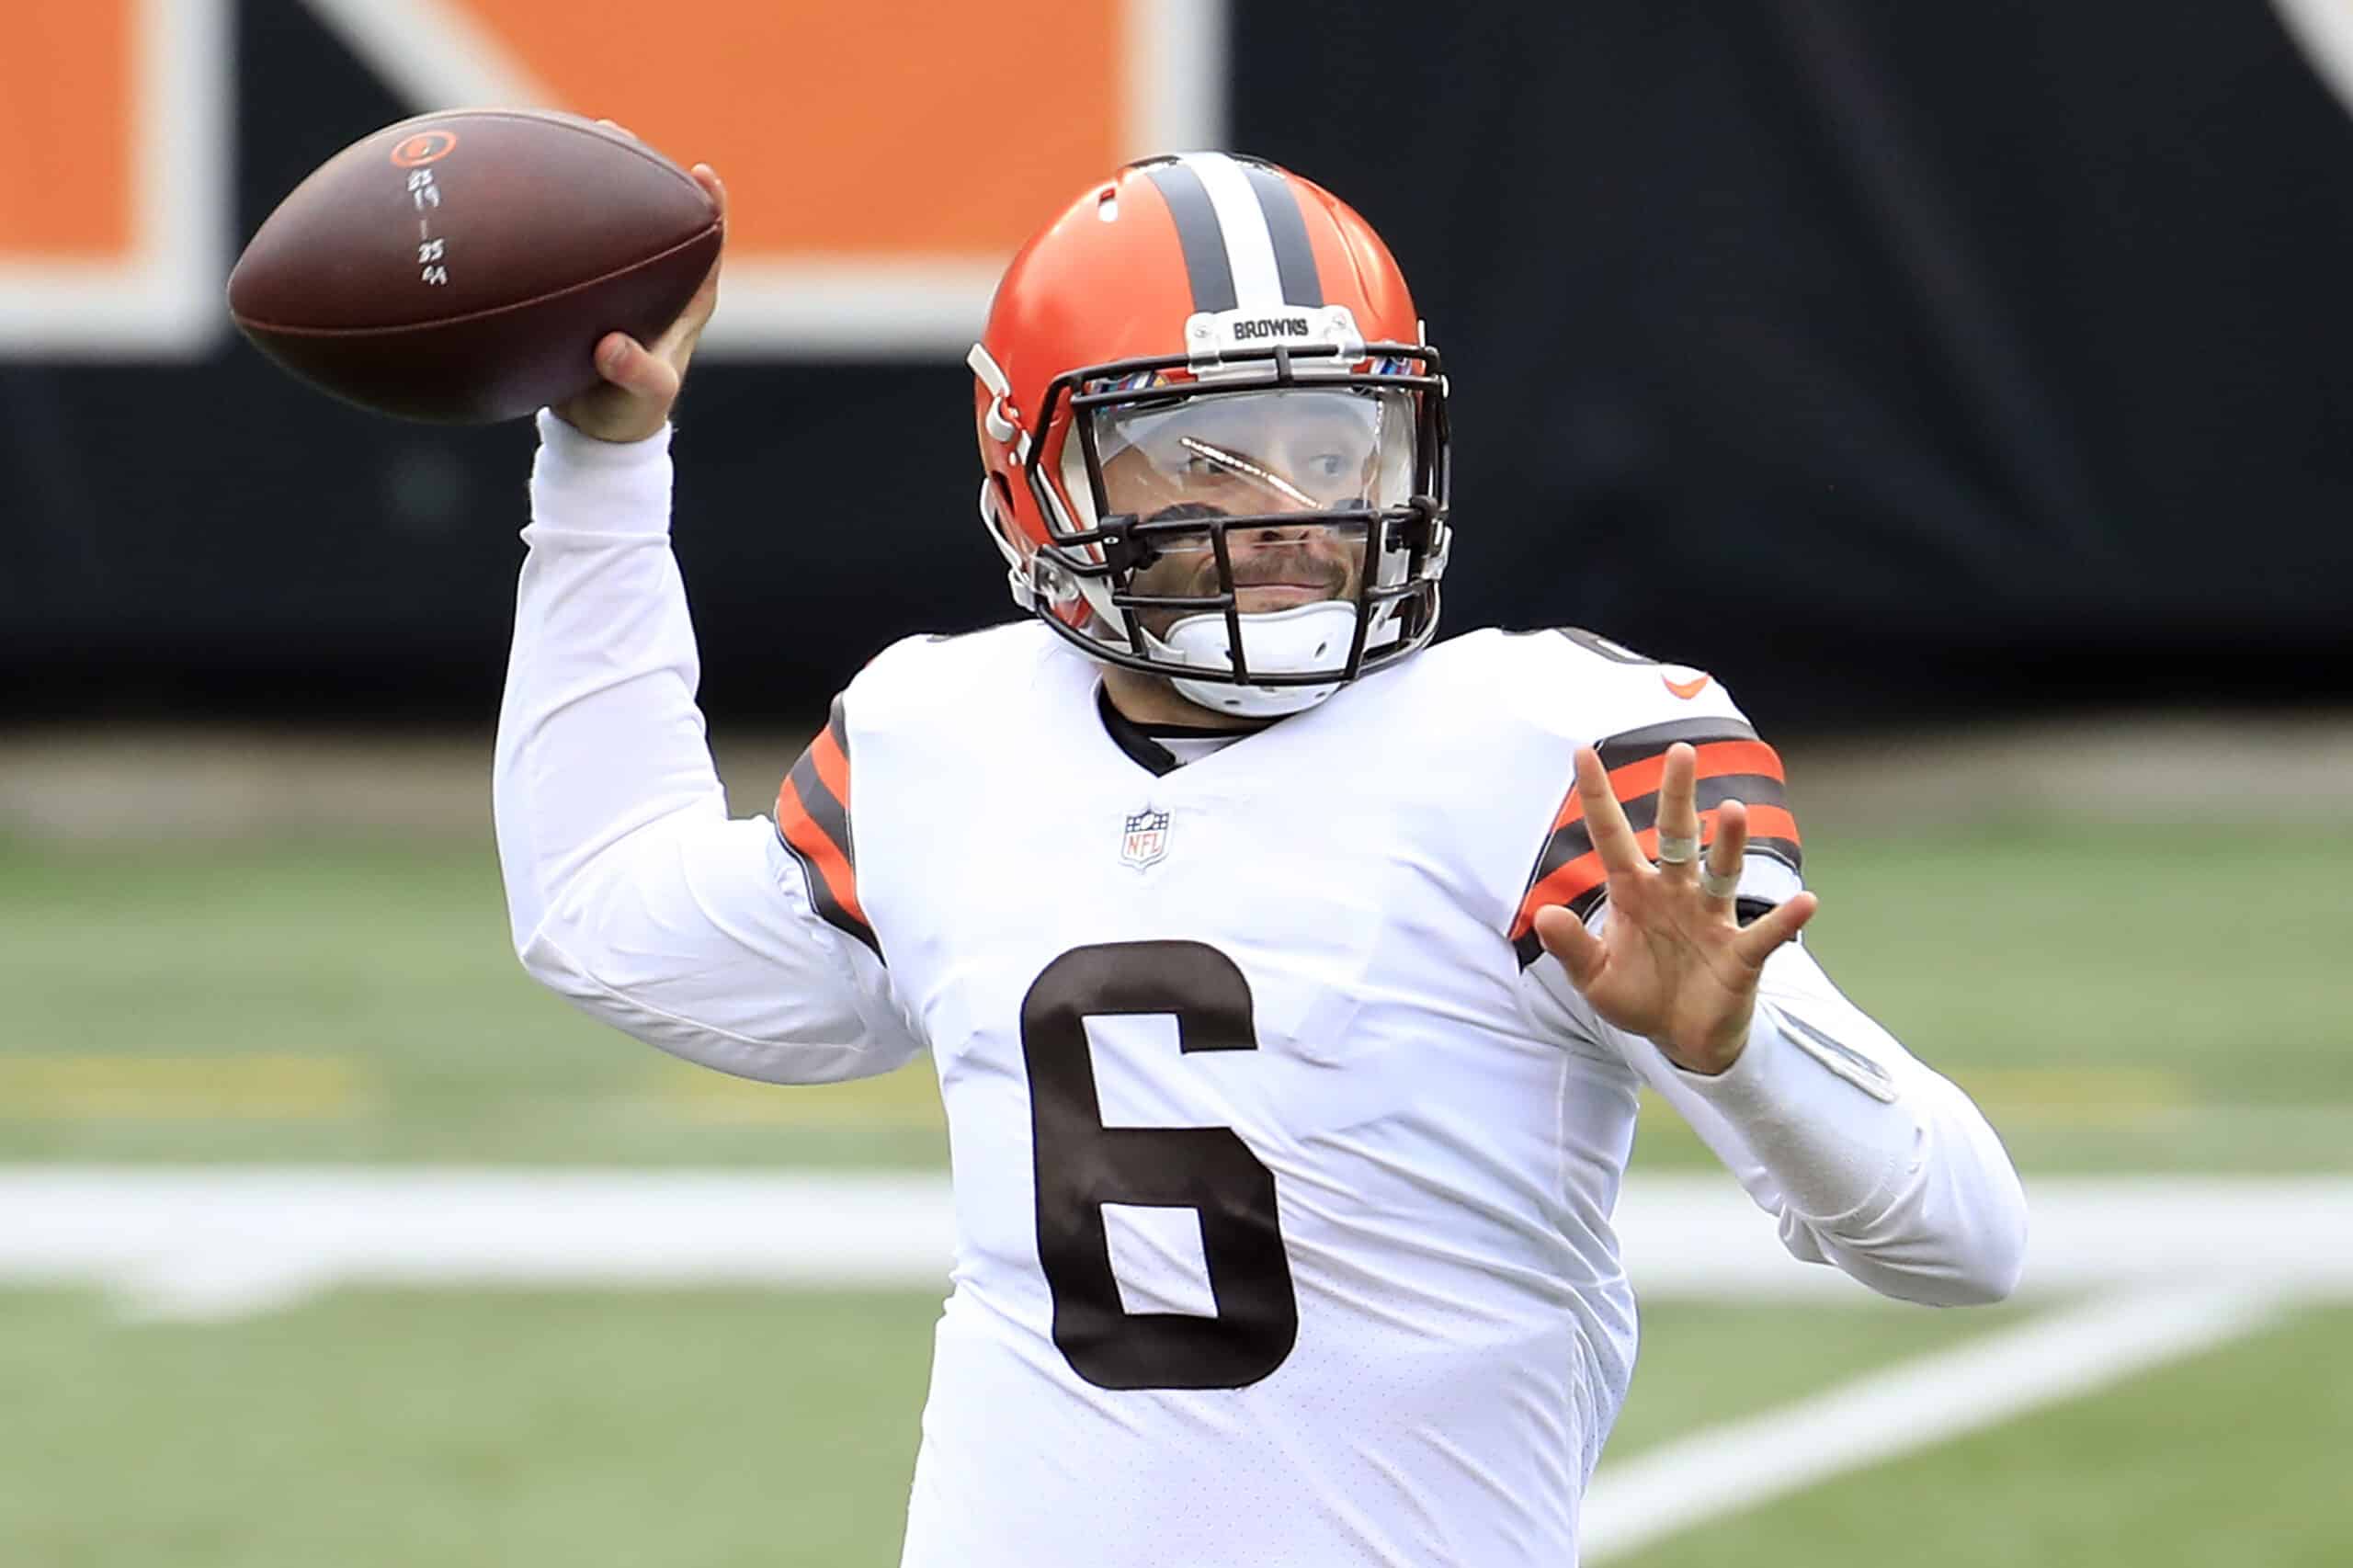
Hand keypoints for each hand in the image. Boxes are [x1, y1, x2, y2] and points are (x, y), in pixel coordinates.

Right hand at [552, 141, 725, 443]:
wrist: (594, 431)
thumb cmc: (628, 413)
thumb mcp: (637, 398)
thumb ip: (633, 373)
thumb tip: (612, 347)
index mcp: (685, 303)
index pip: (708, 245)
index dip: (709, 207)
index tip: (701, 173)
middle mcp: (656, 284)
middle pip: (657, 217)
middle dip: (641, 172)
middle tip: (616, 132)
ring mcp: (620, 284)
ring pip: (613, 223)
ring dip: (596, 182)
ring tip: (573, 139)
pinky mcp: (586, 291)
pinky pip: (574, 244)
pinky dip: (556, 218)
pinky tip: (524, 190)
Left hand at [1532, 742, 1816, 1073]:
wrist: (1682, 1040)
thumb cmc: (1639, 997)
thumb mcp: (1594, 977)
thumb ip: (1571, 947)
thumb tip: (1544, 914)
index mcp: (1633, 891)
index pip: (1612, 836)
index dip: (1596, 797)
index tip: (1581, 752)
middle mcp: (1675, 893)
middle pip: (1677, 835)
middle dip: (1678, 796)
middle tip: (1681, 752)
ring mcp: (1711, 919)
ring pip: (1721, 871)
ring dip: (1729, 843)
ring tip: (1732, 811)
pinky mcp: (1740, 954)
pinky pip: (1765, 934)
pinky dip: (1784, 919)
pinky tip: (1806, 902)